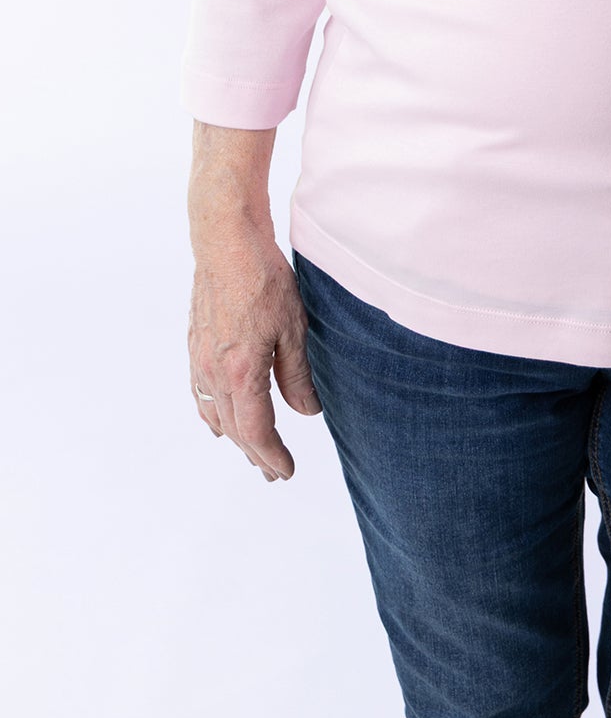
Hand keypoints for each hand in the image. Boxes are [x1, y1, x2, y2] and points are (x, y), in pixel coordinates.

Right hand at [188, 231, 320, 480]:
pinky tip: (219, 419)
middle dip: (255, 454)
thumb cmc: (263, 279)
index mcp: (240, 373)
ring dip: (234, 437)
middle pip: (234, 429)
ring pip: (214, 414)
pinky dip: (212, 414)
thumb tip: (306, 413)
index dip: (272, 455)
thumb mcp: (293, 328)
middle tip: (272, 474)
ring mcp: (199, 360)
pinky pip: (200, 393)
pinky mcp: (195, 345)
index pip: (256, 430)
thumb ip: (297, 375)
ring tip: (250, 452)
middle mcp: (213, 373)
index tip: (285, 472)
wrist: (226, 243)